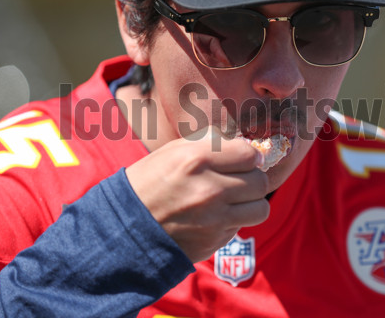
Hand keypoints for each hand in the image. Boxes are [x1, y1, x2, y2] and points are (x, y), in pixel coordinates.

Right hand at [125, 127, 273, 262]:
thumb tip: (245, 146)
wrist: (124, 228)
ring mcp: (214, 218)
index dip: (248, 156)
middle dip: (252, 178)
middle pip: (259, 181)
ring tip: (236, 200)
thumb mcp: (172, 151)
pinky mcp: (214, 240)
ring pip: (260, 208)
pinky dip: (234, 220)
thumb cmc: (149, 183)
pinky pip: (242, 226)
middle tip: (239, 179)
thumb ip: (210, 144)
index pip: (249, 154)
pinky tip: (215, 216)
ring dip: (251, 203)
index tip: (243, 159)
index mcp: (197, 159)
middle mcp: (209, 189)